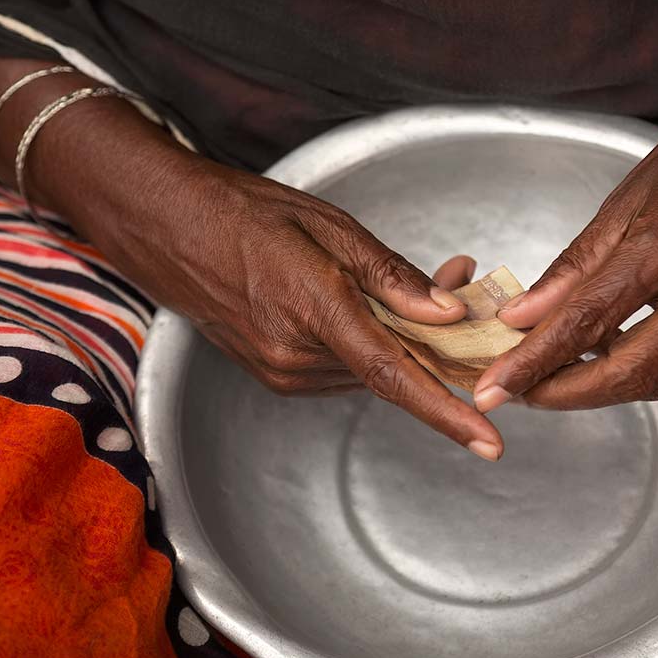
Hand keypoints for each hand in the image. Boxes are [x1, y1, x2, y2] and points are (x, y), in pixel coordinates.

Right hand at [101, 157, 504, 460]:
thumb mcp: (329, 227)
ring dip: (408, 336)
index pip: (394, 375)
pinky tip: (381, 305)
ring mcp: (284, 372)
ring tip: (430, 279)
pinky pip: (345, 366)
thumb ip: (392, 277)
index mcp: (315, 311)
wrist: (168, 229)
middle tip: (469, 282)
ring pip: (373, 367)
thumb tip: (448, 312)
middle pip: (394, 368)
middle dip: (442, 339)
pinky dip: (374, 342)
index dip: (447, 412)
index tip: (489, 442)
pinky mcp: (278, 375)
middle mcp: (298, 356)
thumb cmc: (244, 214)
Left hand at [472, 99, 657, 411]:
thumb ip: (573, 269)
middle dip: (565, 394)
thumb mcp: (625, 198)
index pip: (588, 319)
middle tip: (519, 393)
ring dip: (599, 386)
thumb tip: (522, 318)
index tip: (495, 387)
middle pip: (629, 372)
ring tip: (554, 374)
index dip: (535, 360)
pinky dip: (639, 364)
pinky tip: (611, 351)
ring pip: (657, 378)